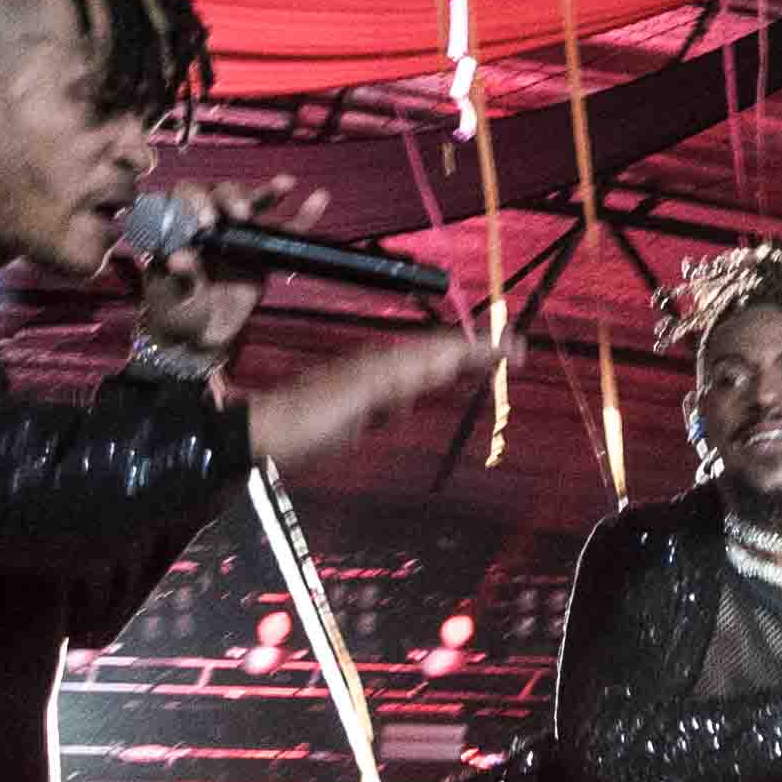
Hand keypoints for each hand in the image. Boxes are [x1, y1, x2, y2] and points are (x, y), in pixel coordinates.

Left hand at [131, 177, 323, 376]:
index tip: (207, 221)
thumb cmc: (177, 312)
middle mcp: (205, 224)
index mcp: (177, 229)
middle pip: (217, 194)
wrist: (202, 336)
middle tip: (240, 216)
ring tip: (285, 186)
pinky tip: (318, 200)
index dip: (194, 201)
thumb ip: (179, 278)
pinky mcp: (259, 249)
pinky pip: (281, 230)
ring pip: (249, 203)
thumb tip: (180, 259)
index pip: (182, 199)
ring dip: (266, 193)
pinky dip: (300, 216)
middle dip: (230, 198)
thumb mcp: (172, 298)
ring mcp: (234, 234)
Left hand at [234, 312, 499, 476]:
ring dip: (462, 363)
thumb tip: (446, 359)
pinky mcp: (366, 401)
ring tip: (491, 364)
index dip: (482, 346)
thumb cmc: (308, 419)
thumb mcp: (356, 398)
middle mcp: (385, 364)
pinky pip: (412, 386)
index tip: (517, 350)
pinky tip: (440, 390)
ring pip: (429, 366)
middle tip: (515, 354)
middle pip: (441, 352)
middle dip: (479, 350)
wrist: (264, 435)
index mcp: (387, 360)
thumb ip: (401, 378)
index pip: (446, 347)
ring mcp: (375, 381)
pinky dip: (437, 383)